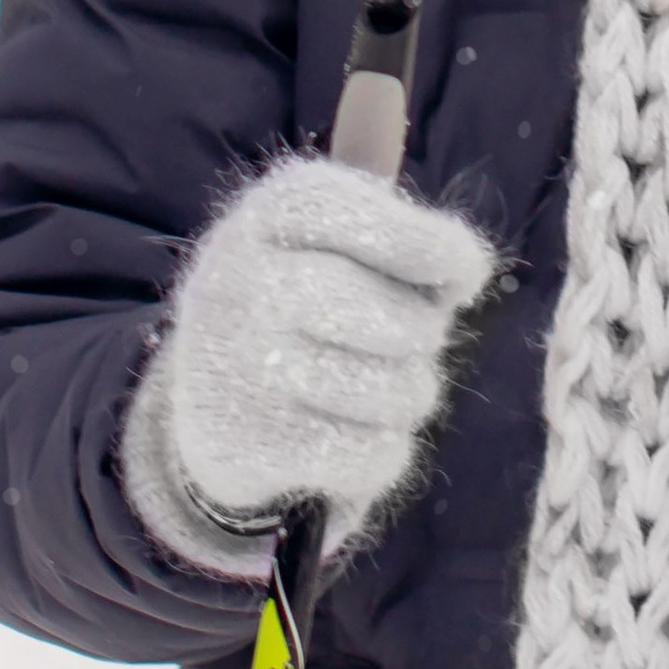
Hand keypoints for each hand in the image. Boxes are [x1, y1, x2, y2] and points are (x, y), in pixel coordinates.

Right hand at [120, 158, 496, 573]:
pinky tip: (351, 433)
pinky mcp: (244, 444)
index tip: (466, 275)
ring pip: (392, 393)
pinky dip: (382, 452)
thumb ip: (406, 239)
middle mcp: (244, 279)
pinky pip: (367, 456)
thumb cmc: (303, 299)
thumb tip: (467, 271)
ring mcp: (237, 365)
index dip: (433, 248)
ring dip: (410, 396)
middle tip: (413, 340)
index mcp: (275, 213)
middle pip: (397, 322)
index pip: (369, 220)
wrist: (201, 396)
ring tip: (381, 385)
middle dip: (424, 337)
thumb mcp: (339, 240)